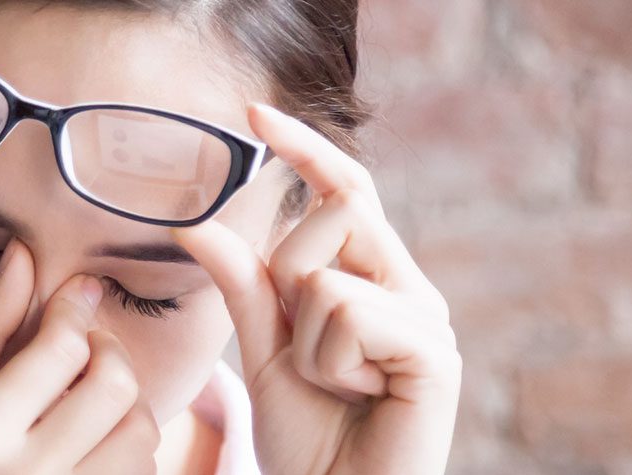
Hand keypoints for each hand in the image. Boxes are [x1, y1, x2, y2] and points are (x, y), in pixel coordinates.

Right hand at [0, 240, 160, 474]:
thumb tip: (23, 256)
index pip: (63, 349)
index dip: (76, 308)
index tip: (78, 294)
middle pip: (115, 390)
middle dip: (110, 352)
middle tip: (86, 345)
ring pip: (139, 441)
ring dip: (125, 407)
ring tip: (89, 398)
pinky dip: (125, 454)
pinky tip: (90, 443)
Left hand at [171, 104, 460, 474]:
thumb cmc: (309, 440)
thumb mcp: (262, 353)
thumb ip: (243, 287)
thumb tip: (196, 223)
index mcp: (376, 282)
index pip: (344, 193)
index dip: (304, 150)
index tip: (253, 114)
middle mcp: (410, 290)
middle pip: (327, 219)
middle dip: (284, 281)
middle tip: (304, 354)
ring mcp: (428, 319)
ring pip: (323, 274)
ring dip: (302, 342)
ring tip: (335, 387)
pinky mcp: (435, 351)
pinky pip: (345, 312)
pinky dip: (327, 362)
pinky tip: (358, 396)